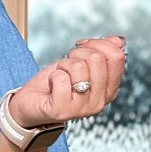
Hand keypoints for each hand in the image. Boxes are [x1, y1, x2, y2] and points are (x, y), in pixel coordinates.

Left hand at [8, 34, 126, 133]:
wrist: (31, 104)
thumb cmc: (56, 84)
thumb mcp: (81, 64)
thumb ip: (100, 53)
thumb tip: (119, 41)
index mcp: (108, 91)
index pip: (116, 57)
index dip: (98, 43)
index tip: (82, 46)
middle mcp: (100, 102)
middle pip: (97, 59)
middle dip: (77, 53)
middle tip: (67, 65)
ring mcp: (82, 109)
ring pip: (79, 67)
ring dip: (63, 66)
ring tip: (59, 76)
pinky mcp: (63, 110)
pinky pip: (61, 78)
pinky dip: (53, 76)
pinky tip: (52, 86)